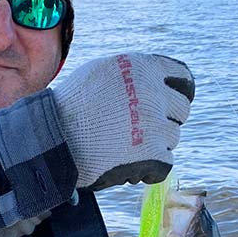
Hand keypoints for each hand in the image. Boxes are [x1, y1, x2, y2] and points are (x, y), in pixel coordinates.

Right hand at [50, 53, 194, 190]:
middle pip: (181, 110)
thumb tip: (154, 83)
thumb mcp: (101, 72)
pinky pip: (165, 163)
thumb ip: (131, 75)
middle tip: (142, 131)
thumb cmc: (70, 107)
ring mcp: (155, 123)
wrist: (54, 137)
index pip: (182, 78)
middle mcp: (153, 93)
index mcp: (143, 68)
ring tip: (125, 148)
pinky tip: (129, 166)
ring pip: (172, 137)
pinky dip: (149, 168)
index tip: (172, 103)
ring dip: (155, 145)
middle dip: (165, 120)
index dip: (180, 92)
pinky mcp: (153, 153)